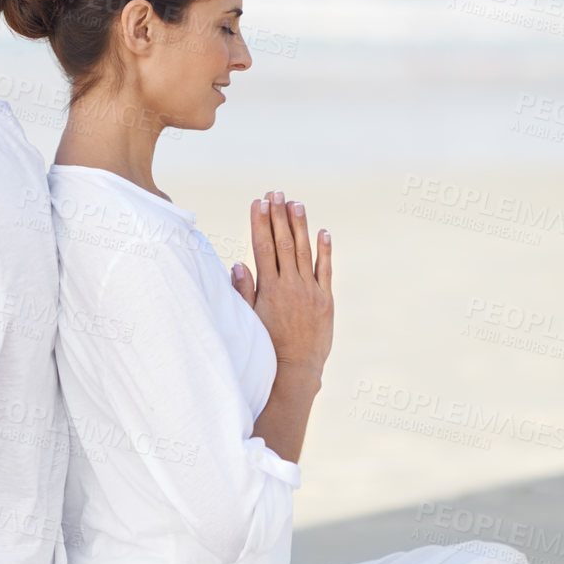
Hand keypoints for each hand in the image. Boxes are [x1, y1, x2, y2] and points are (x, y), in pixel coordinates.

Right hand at [231, 191, 332, 386]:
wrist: (294, 371)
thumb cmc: (266, 347)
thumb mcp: (249, 319)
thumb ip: (244, 291)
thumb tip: (237, 265)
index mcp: (269, 289)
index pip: (263, 247)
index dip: (260, 222)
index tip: (258, 202)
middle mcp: (290, 286)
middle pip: (284, 243)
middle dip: (278, 216)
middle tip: (276, 193)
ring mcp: (310, 292)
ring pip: (305, 252)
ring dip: (300, 225)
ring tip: (295, 203)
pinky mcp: (326, 301)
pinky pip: (326, 270)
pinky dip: (325, 250)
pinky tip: (323, 231)